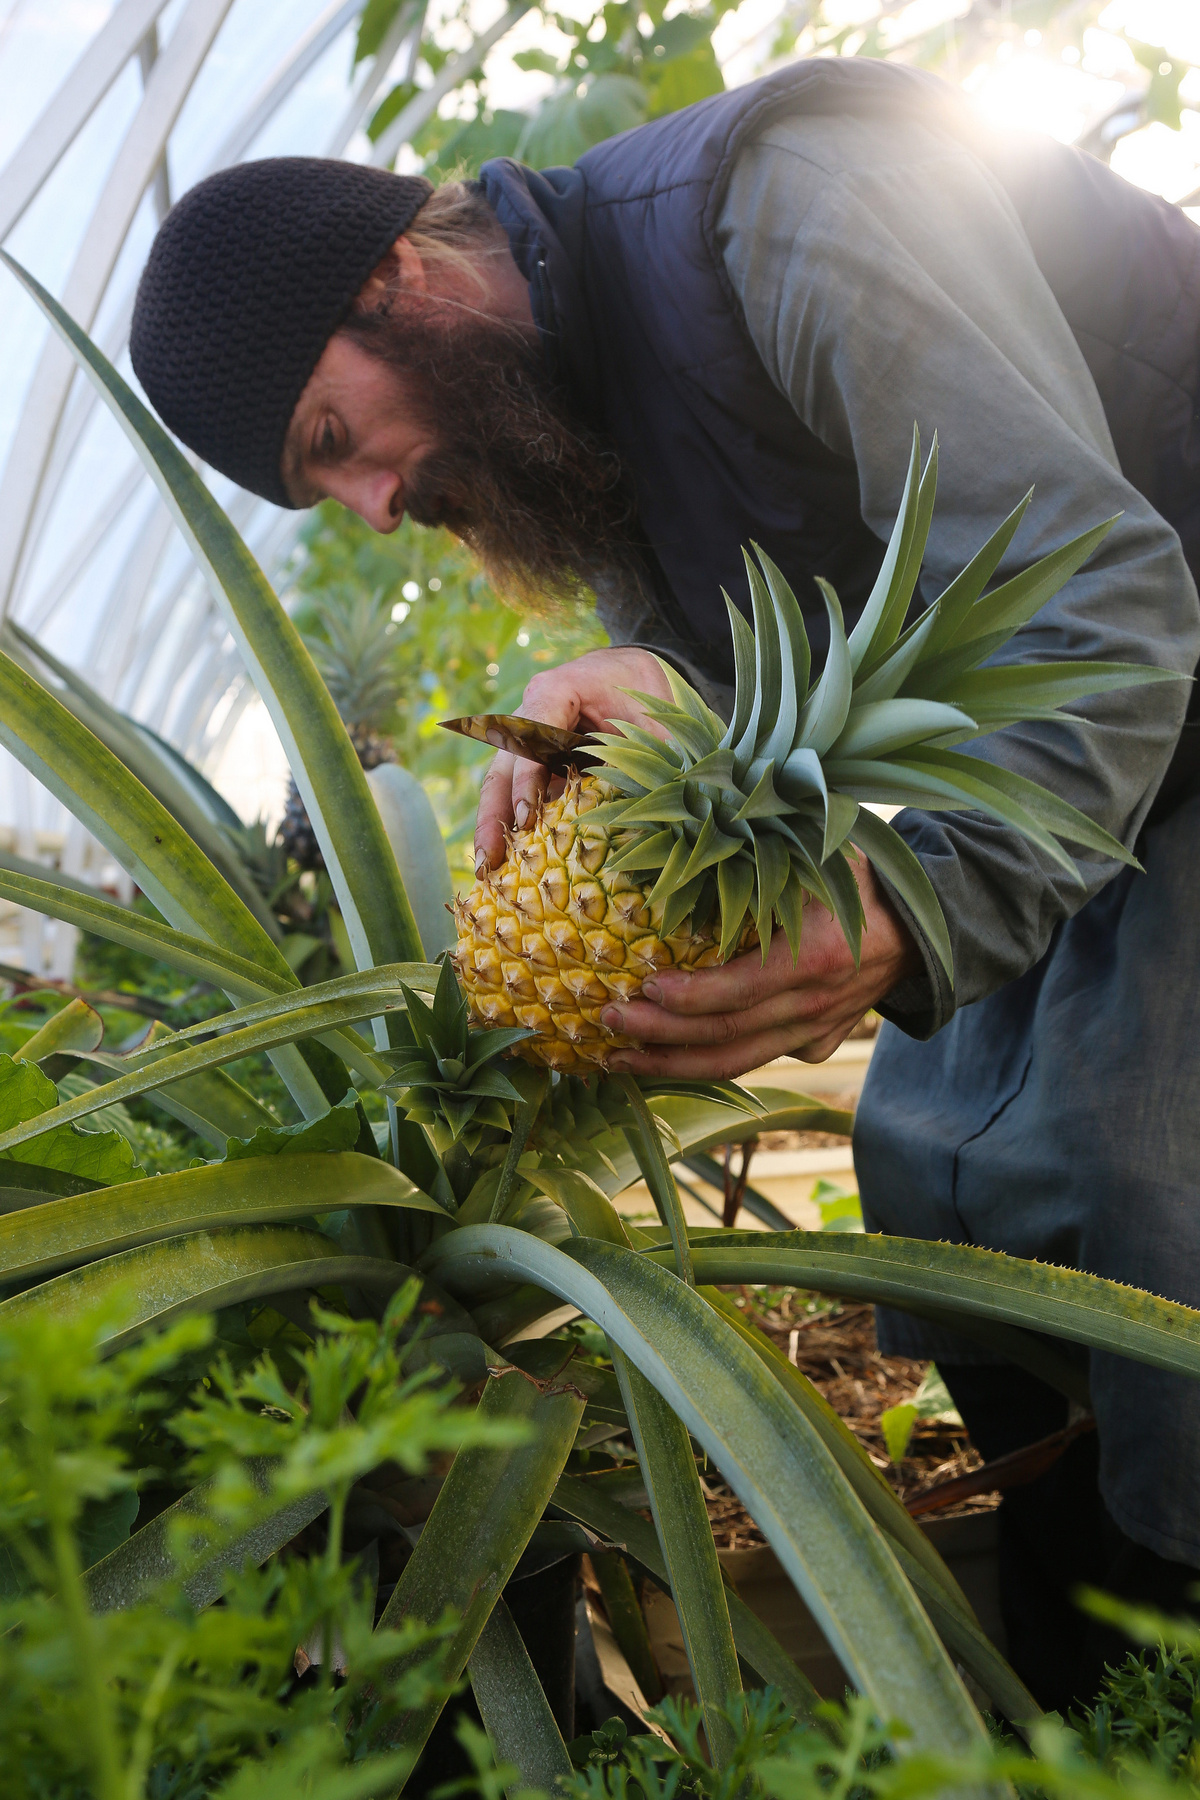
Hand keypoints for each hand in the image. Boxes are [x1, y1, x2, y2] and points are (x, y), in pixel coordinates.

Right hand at [474, 647, 672, 873]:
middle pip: (503, 766)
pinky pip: (523, 798)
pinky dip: (517, 829)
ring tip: (487, 873)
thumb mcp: (654, 717)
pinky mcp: (542, 768)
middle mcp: (532, 716)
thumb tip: (651, 810)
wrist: (642, 674)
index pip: (530, 735)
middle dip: (493, 814)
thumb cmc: (647, 690)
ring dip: (495, 828)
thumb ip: (649, 757)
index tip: (528, 816)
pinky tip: (512, 866)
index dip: (527, 777)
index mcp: (555, 692)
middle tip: (488, 859)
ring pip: (503, 786)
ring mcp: (532, 745)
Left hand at [605, 854, 918, 1078]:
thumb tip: (687, 831)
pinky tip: (659, 1055)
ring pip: (736, 1062)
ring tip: (617, 1056)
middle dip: (660, 1035)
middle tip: (606, 1020)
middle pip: (726, 1036)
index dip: (689, 997)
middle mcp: (815, 1007)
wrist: (920, 927)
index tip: (642, 988)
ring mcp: (815, 1033)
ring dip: (672, 1064)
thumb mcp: (818, 855)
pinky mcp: (812, 1044)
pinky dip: (703, 1061)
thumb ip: (762, 855)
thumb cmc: (859, 880)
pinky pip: (752, 1058)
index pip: (741, 991)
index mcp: (816, 959)